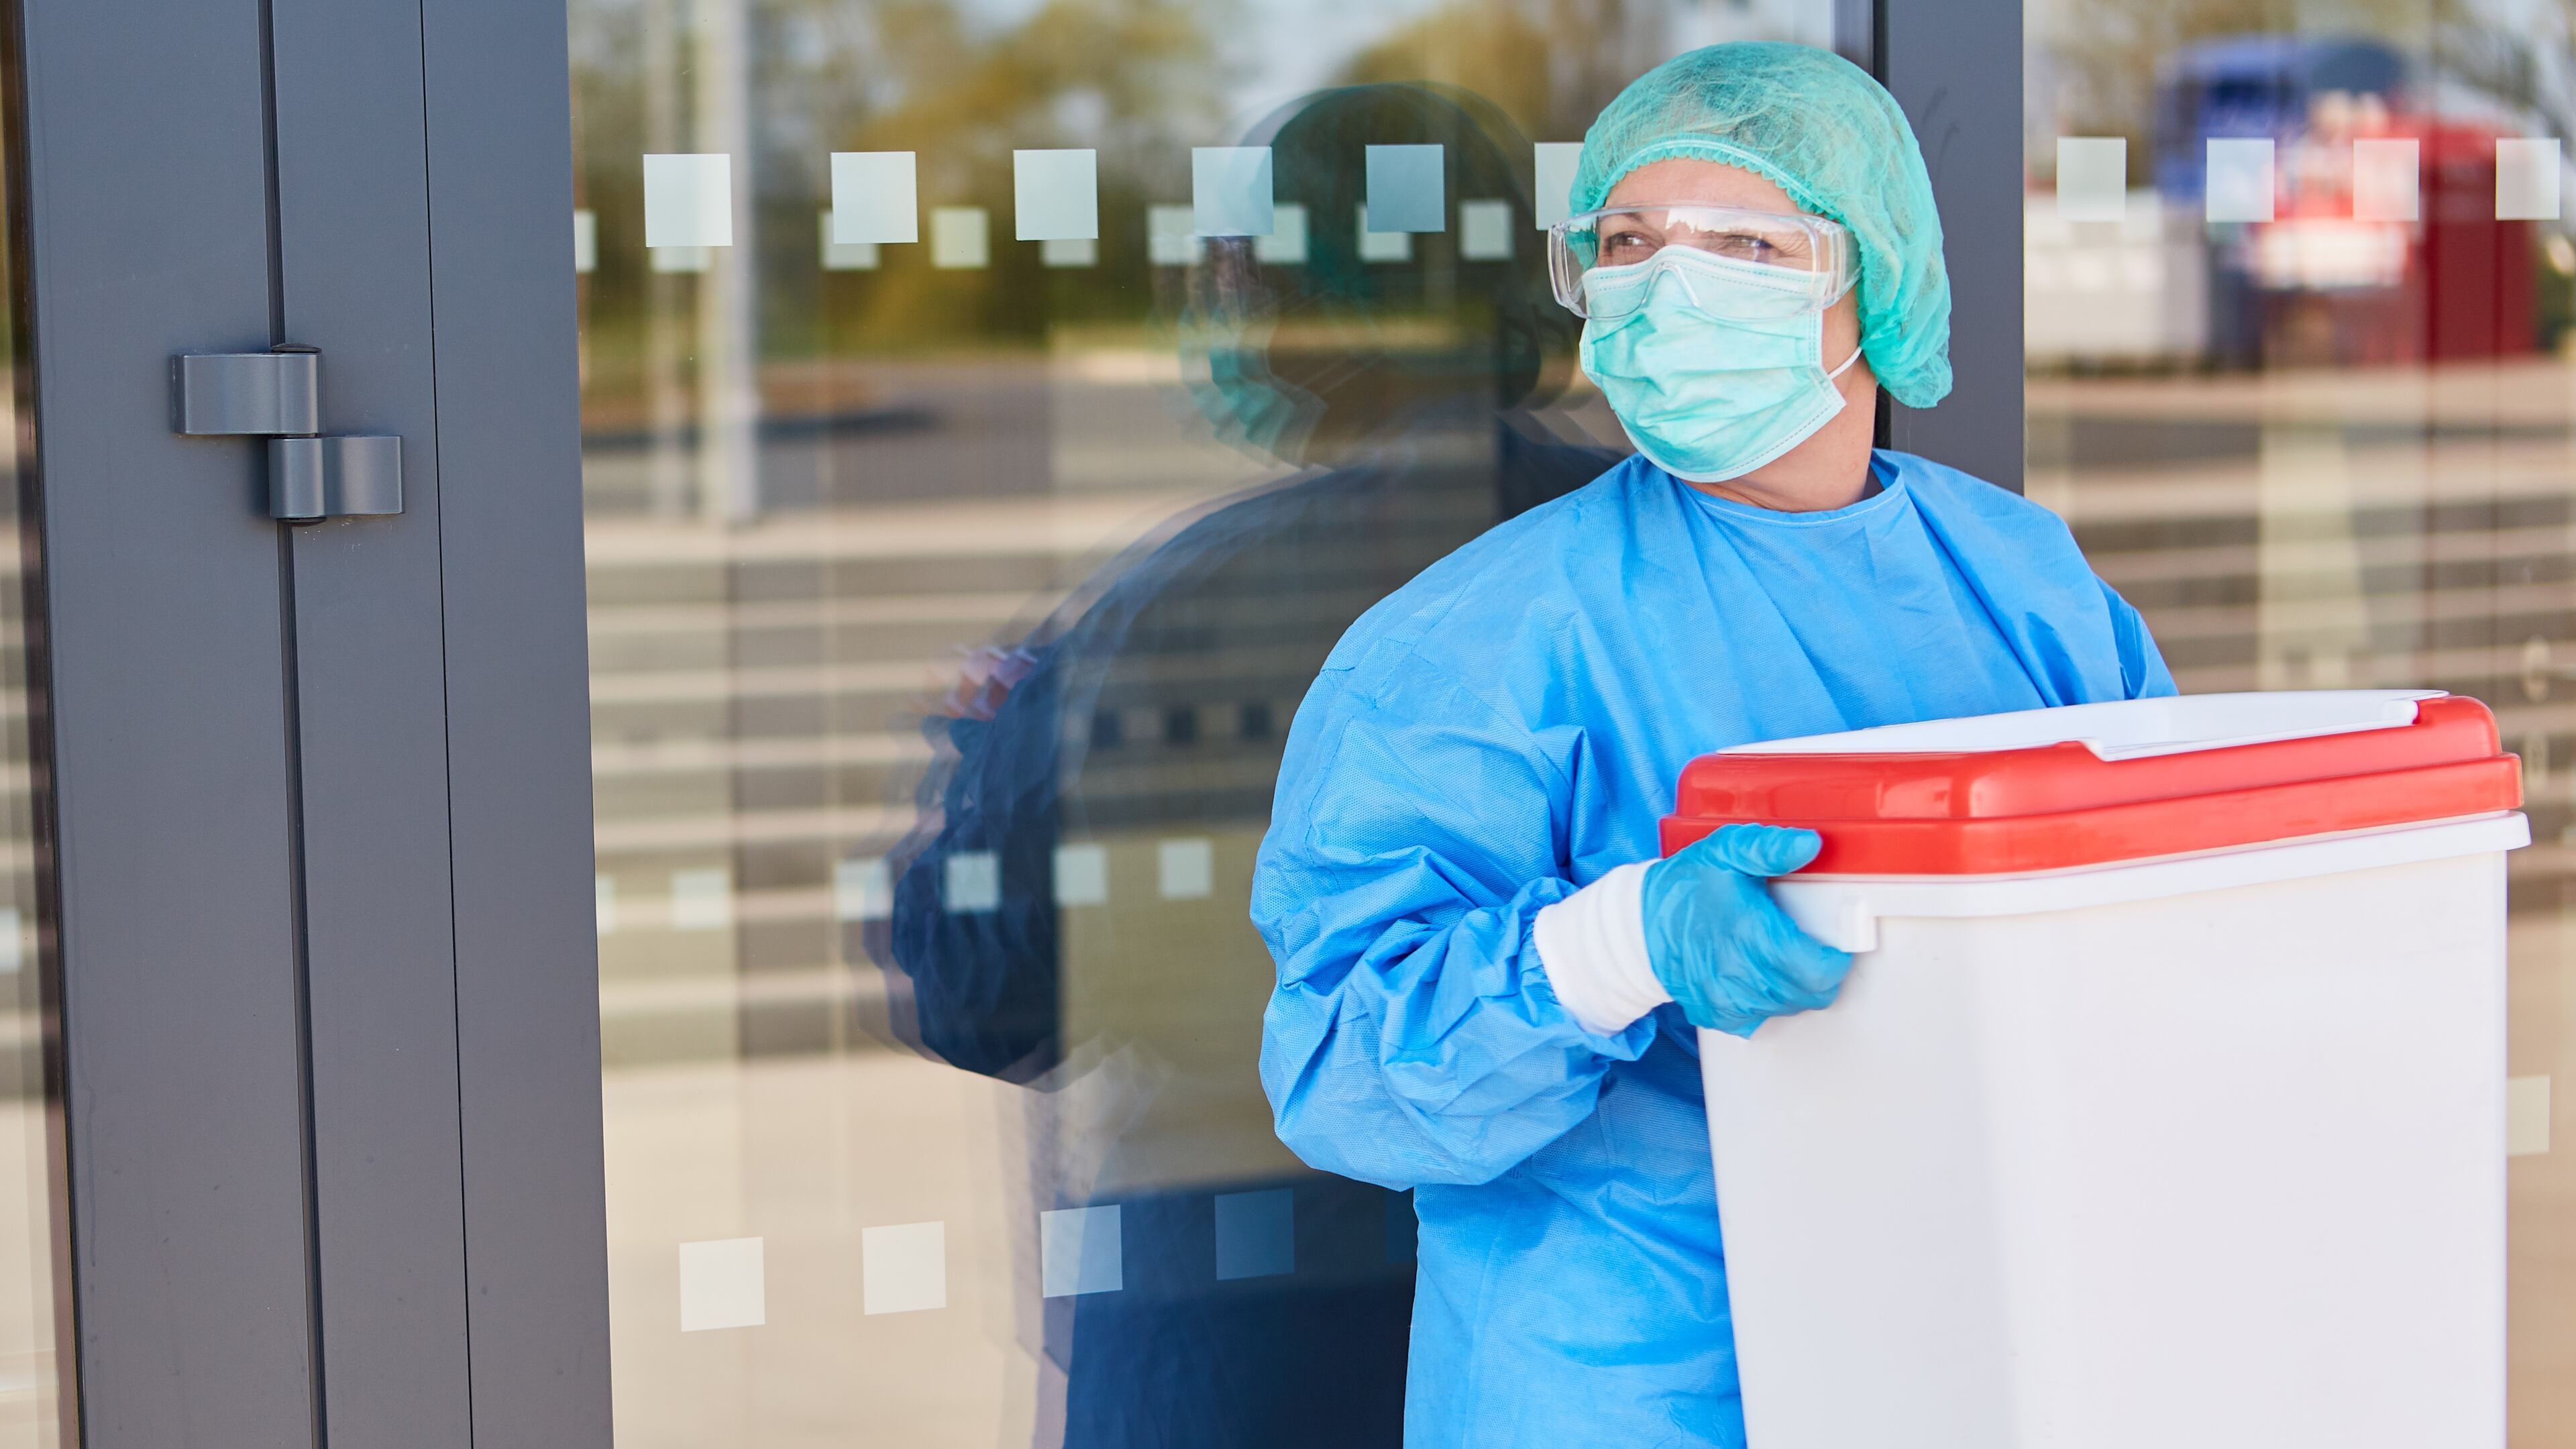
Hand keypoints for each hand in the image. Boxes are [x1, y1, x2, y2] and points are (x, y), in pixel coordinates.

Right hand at [1641, 823, 1852, 1036]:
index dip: (1834, 960)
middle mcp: (1740, 974)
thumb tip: (1809, 845)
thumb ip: (1769, 848)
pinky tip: (1755, 975)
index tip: (1832, 944)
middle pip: (1809, 994)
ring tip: (1779, 956)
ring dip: (1793, 987)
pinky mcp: (1716, 1013)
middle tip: (1808, 946)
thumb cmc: (1683, 888)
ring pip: (1788, 1008)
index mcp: (1751, 934)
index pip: (1817, 970)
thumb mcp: (1725, 852)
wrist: (1638, 924)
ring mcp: (1727, 999)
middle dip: (1818, 972)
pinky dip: (1766, 1002)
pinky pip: (1759, 1020)